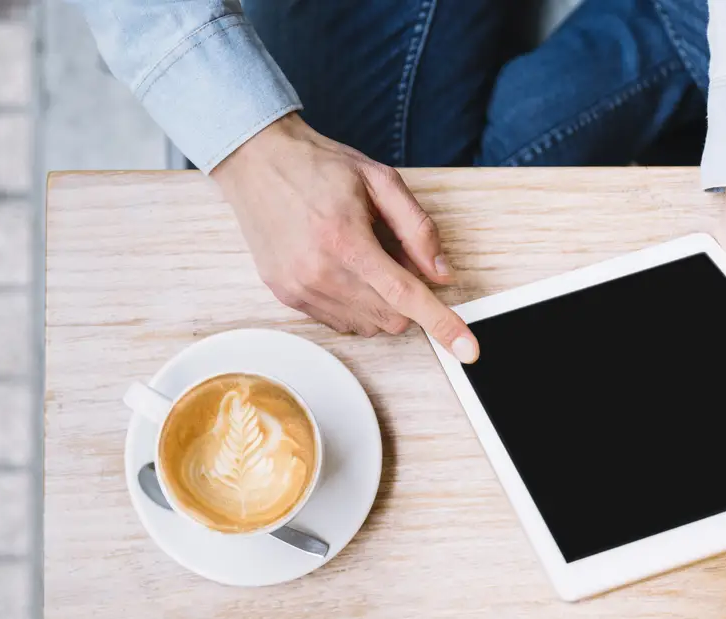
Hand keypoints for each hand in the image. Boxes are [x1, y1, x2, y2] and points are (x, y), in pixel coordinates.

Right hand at [212, 113, 478, 362]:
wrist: (257, 161)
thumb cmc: (318, 165)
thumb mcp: (380, 180)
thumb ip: (417, 228)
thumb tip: (442, 273)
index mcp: (346, 239)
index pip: (405, 295)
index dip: (442, 324)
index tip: (468, 349)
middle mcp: (319, 271)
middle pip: (391, 317)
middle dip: (407, 298)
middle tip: (394, 257)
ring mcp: (300, 288)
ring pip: (367, 325)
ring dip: (381, 303)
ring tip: (363, 258)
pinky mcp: (287, 296)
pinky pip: (340, 322)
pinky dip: (356, 305)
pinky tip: (344, 270)